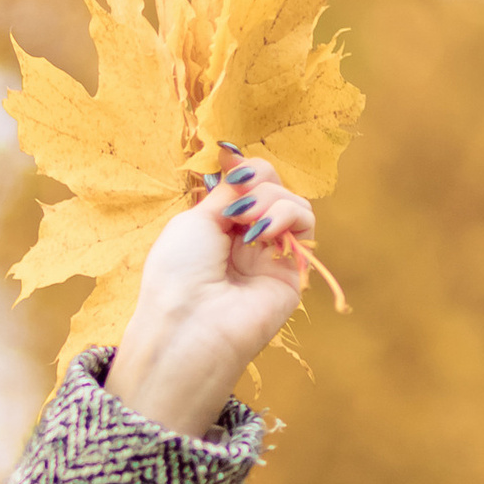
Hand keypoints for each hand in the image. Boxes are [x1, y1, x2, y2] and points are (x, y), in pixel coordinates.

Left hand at [107, 154, 317, 437]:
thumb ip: (227, 192)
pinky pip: (305, 223)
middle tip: (234, 205)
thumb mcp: (196, 219)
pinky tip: (262, 232)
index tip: (227, 160)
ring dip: (270, 200)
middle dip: (256, 181)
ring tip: (246, 223)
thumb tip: (240, 162)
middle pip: (271, 185)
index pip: (245, 182)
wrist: (189, 323)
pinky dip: (287, 215)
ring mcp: (271, 252)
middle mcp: (246, 237)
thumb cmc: (178, 274)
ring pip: (291, 200)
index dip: (242, 168)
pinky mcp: (293, 269)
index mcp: (218, 225)